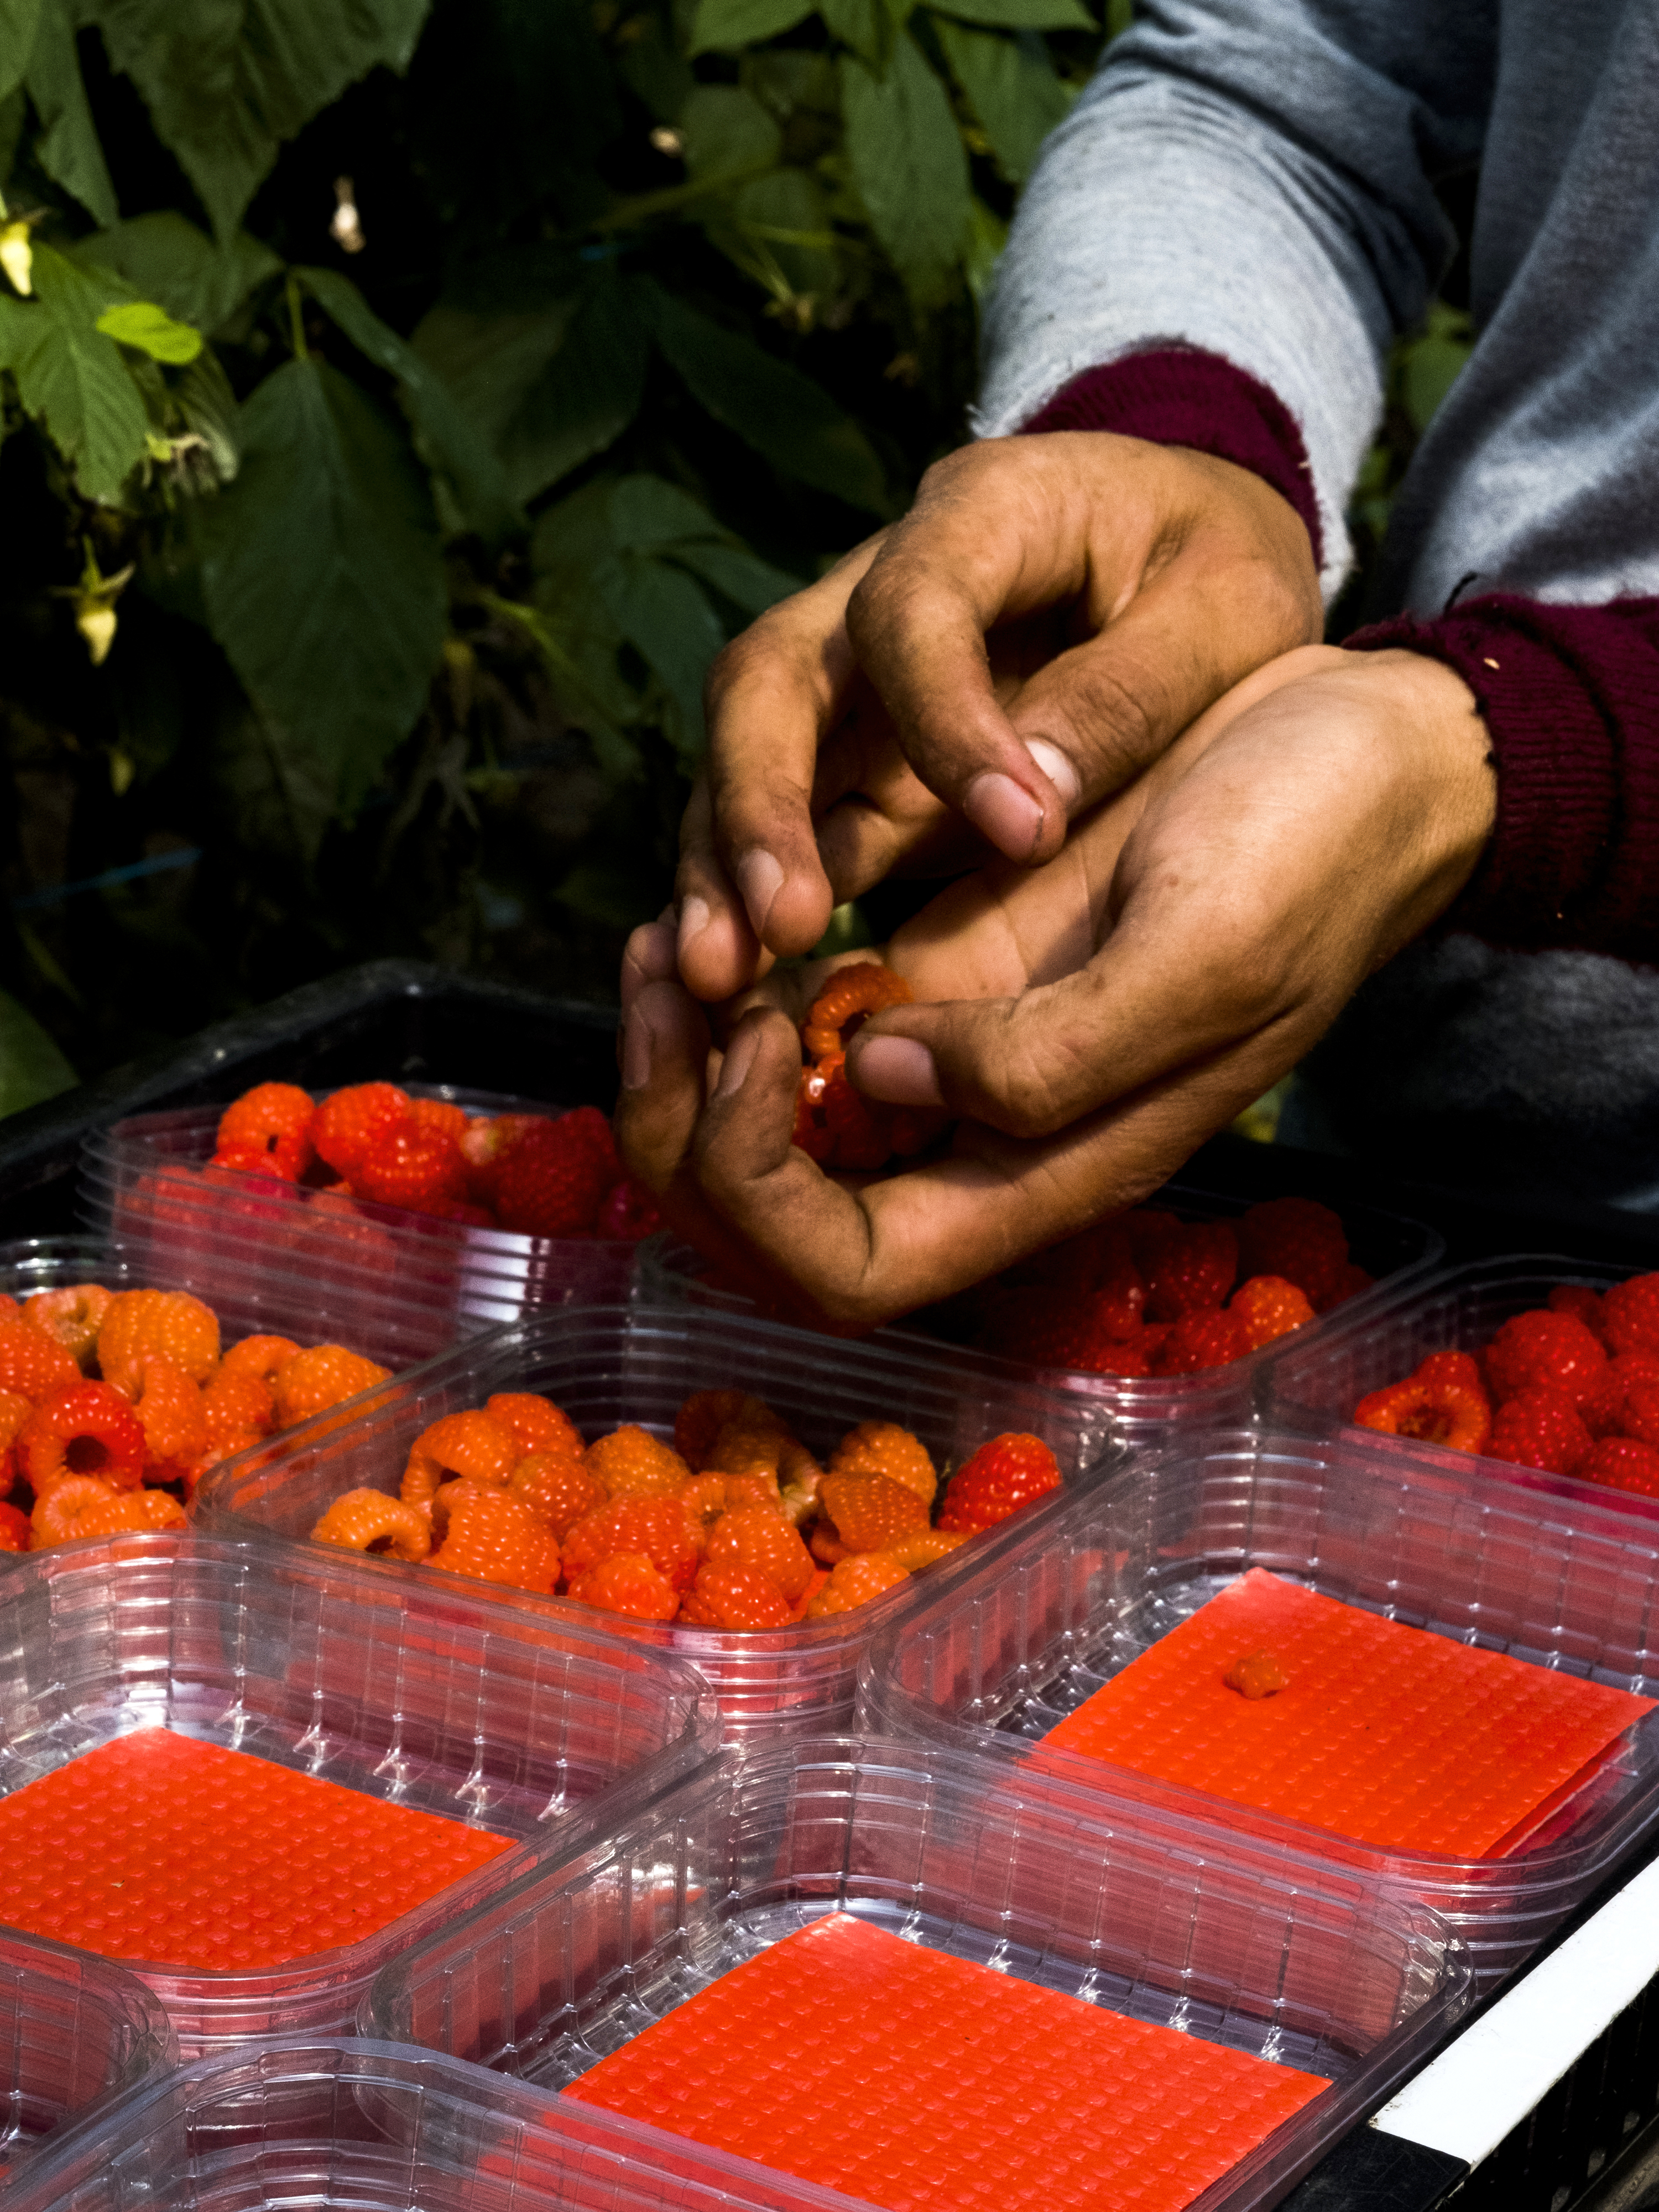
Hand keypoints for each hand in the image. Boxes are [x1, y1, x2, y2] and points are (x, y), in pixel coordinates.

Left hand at [617, 647, 1494, 1327]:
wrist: (1356, 758)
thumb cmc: (1309, 853)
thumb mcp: (1208, 957)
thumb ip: (1053, 1054)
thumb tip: (880, 1075)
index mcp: (1047, 1169)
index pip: (847, 1270)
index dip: (761, 1192)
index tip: (764, 1041)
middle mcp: (982, 1133)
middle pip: (774, 1218)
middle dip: (682, 1130)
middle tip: (665, 987)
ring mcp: (955, 1049)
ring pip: (765, 1120)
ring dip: (684, 1052)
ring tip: (661, 942)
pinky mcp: (946, 962)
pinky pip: (801, 1011)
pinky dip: (733, 974)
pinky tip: (717, 895)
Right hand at [673, 431, 1322, 1004]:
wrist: (1189, 548)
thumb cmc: (1216, 569)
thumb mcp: (1228, 612)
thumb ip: (1127, 698)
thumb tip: (1028, 811)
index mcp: (985, 512)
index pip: (913, 609)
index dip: (946, 722)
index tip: (1023, 833)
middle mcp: (880, 583)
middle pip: (767, 678)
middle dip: (759, 804)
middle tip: (778, 925)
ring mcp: (853, 672)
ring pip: (747, 754)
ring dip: (725, 866)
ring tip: (722, 979)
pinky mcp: (855, 752)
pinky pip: (783, 821)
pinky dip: (753, 896)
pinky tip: (744, 981)